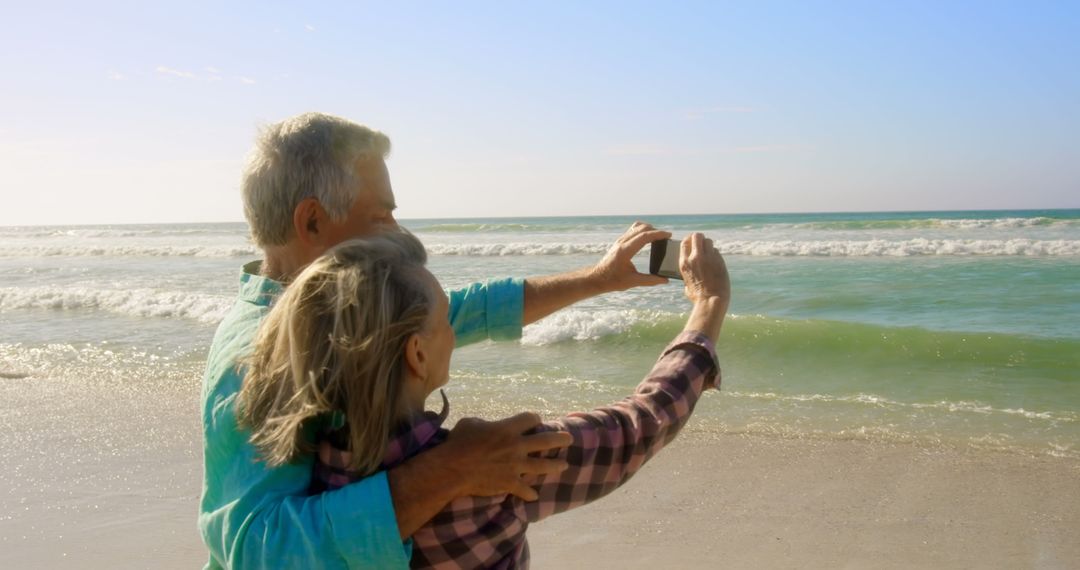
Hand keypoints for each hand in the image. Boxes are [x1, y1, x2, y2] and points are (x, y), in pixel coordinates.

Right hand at [441, 412, 571, 500]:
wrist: (453, 469)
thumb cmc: (459, 443)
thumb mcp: (470, 423)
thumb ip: (484, 423)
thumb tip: (487, 426)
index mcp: (507, 428)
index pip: (530, 419)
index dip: (534, 419)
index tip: (536, 421)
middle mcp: (516, 446)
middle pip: (546, 441)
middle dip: (560, 439)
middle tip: (569, 439)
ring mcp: (516, 466)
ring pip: (543, 465)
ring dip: (555, 465)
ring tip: (564, 465)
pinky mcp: (511, 483)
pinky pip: (525, 490)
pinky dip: (530, 494)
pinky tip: (534, 496)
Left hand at [589, 221, 671, 292]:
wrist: (597, 278)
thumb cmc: (613, 280)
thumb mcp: (632, 282)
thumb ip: (650, 280)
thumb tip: (665, 280)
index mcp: (625, 251)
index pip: (644, 237)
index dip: (658, 234)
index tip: (668, 235)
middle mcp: (622, 243)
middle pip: (641, 228)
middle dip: (655, 230)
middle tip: (666, 237)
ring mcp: (620, 241)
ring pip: (636, 227)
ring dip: (648, 228)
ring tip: (657, 236)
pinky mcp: (619, 242)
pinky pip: (632, 230)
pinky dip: (642, 231)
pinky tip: (647, 238)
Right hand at [680, 233, 730, 338]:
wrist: (712, 301)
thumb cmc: (698, 296)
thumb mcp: (686, 283)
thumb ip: (688, 272)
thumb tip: (692, 268)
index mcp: (684, 263)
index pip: (684, 242)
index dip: (688, 240)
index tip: (691, 243)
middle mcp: (695, 257)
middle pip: (697, 236)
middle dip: (699, 238)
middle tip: (701, 243)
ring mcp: (708, 257)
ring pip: (708, 241)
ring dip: (708, 245)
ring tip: (709, 252)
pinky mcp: (719, 260)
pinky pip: (716, 251)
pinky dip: (715, 254)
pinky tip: (715, 262)